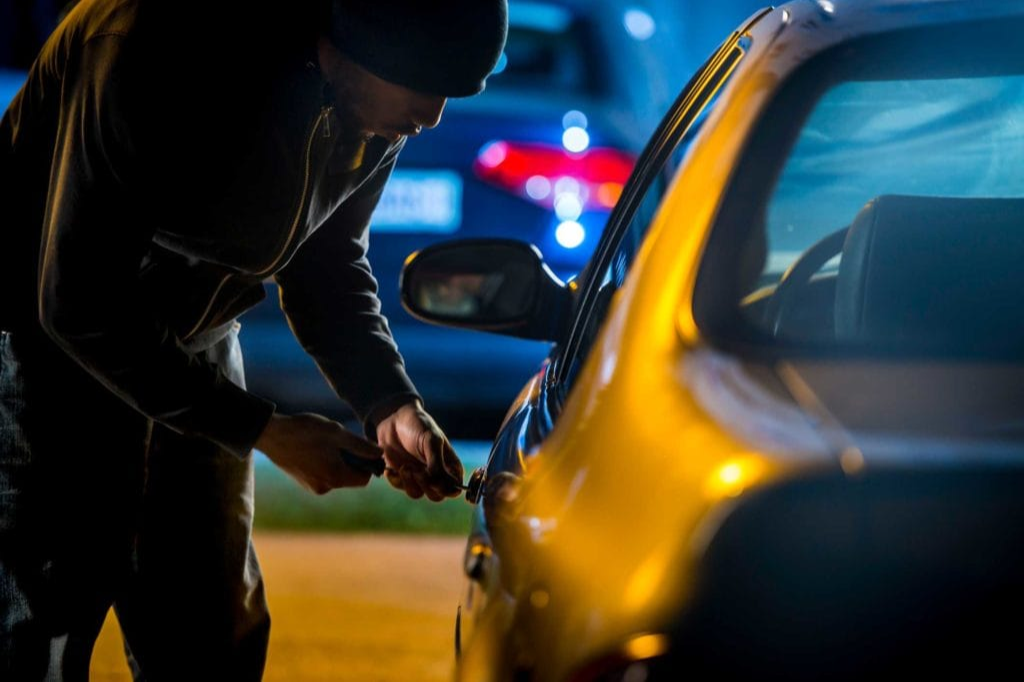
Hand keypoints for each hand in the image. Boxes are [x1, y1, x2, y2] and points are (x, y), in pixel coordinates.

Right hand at [256, 412, 383, 494]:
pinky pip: (324, 475)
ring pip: (337, 476)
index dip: (368, 464)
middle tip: (340, 441)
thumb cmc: (306, 431)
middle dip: (351, 461)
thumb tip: (380, 454)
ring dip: (338, 461)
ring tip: (324, 443)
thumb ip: (361, 446)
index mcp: (336, 477)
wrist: (272, 434)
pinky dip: (325, 464)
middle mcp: (325, 487)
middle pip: (350, 478)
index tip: (362, 448)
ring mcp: (312, 487)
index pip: (364, 479)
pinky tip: (314, 449)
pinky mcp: (303, 483)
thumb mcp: (337, 433)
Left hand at [376, 400, 463, 501]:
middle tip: (418, 471)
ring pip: (417, 494)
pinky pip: (400, 487)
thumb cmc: (419, 425)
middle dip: (426, 486)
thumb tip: (442, 486)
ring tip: (405, 467)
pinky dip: (395, 480)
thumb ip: (437, 464)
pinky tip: (391, 469)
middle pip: (436, 495)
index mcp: (449, 465)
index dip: (446, 489)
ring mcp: (418, 476)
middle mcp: (435, 474)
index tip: (436, 481)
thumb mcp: (432, 441)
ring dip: (410, 483)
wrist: (394, 418)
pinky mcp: (401, 475)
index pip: (454, 488)